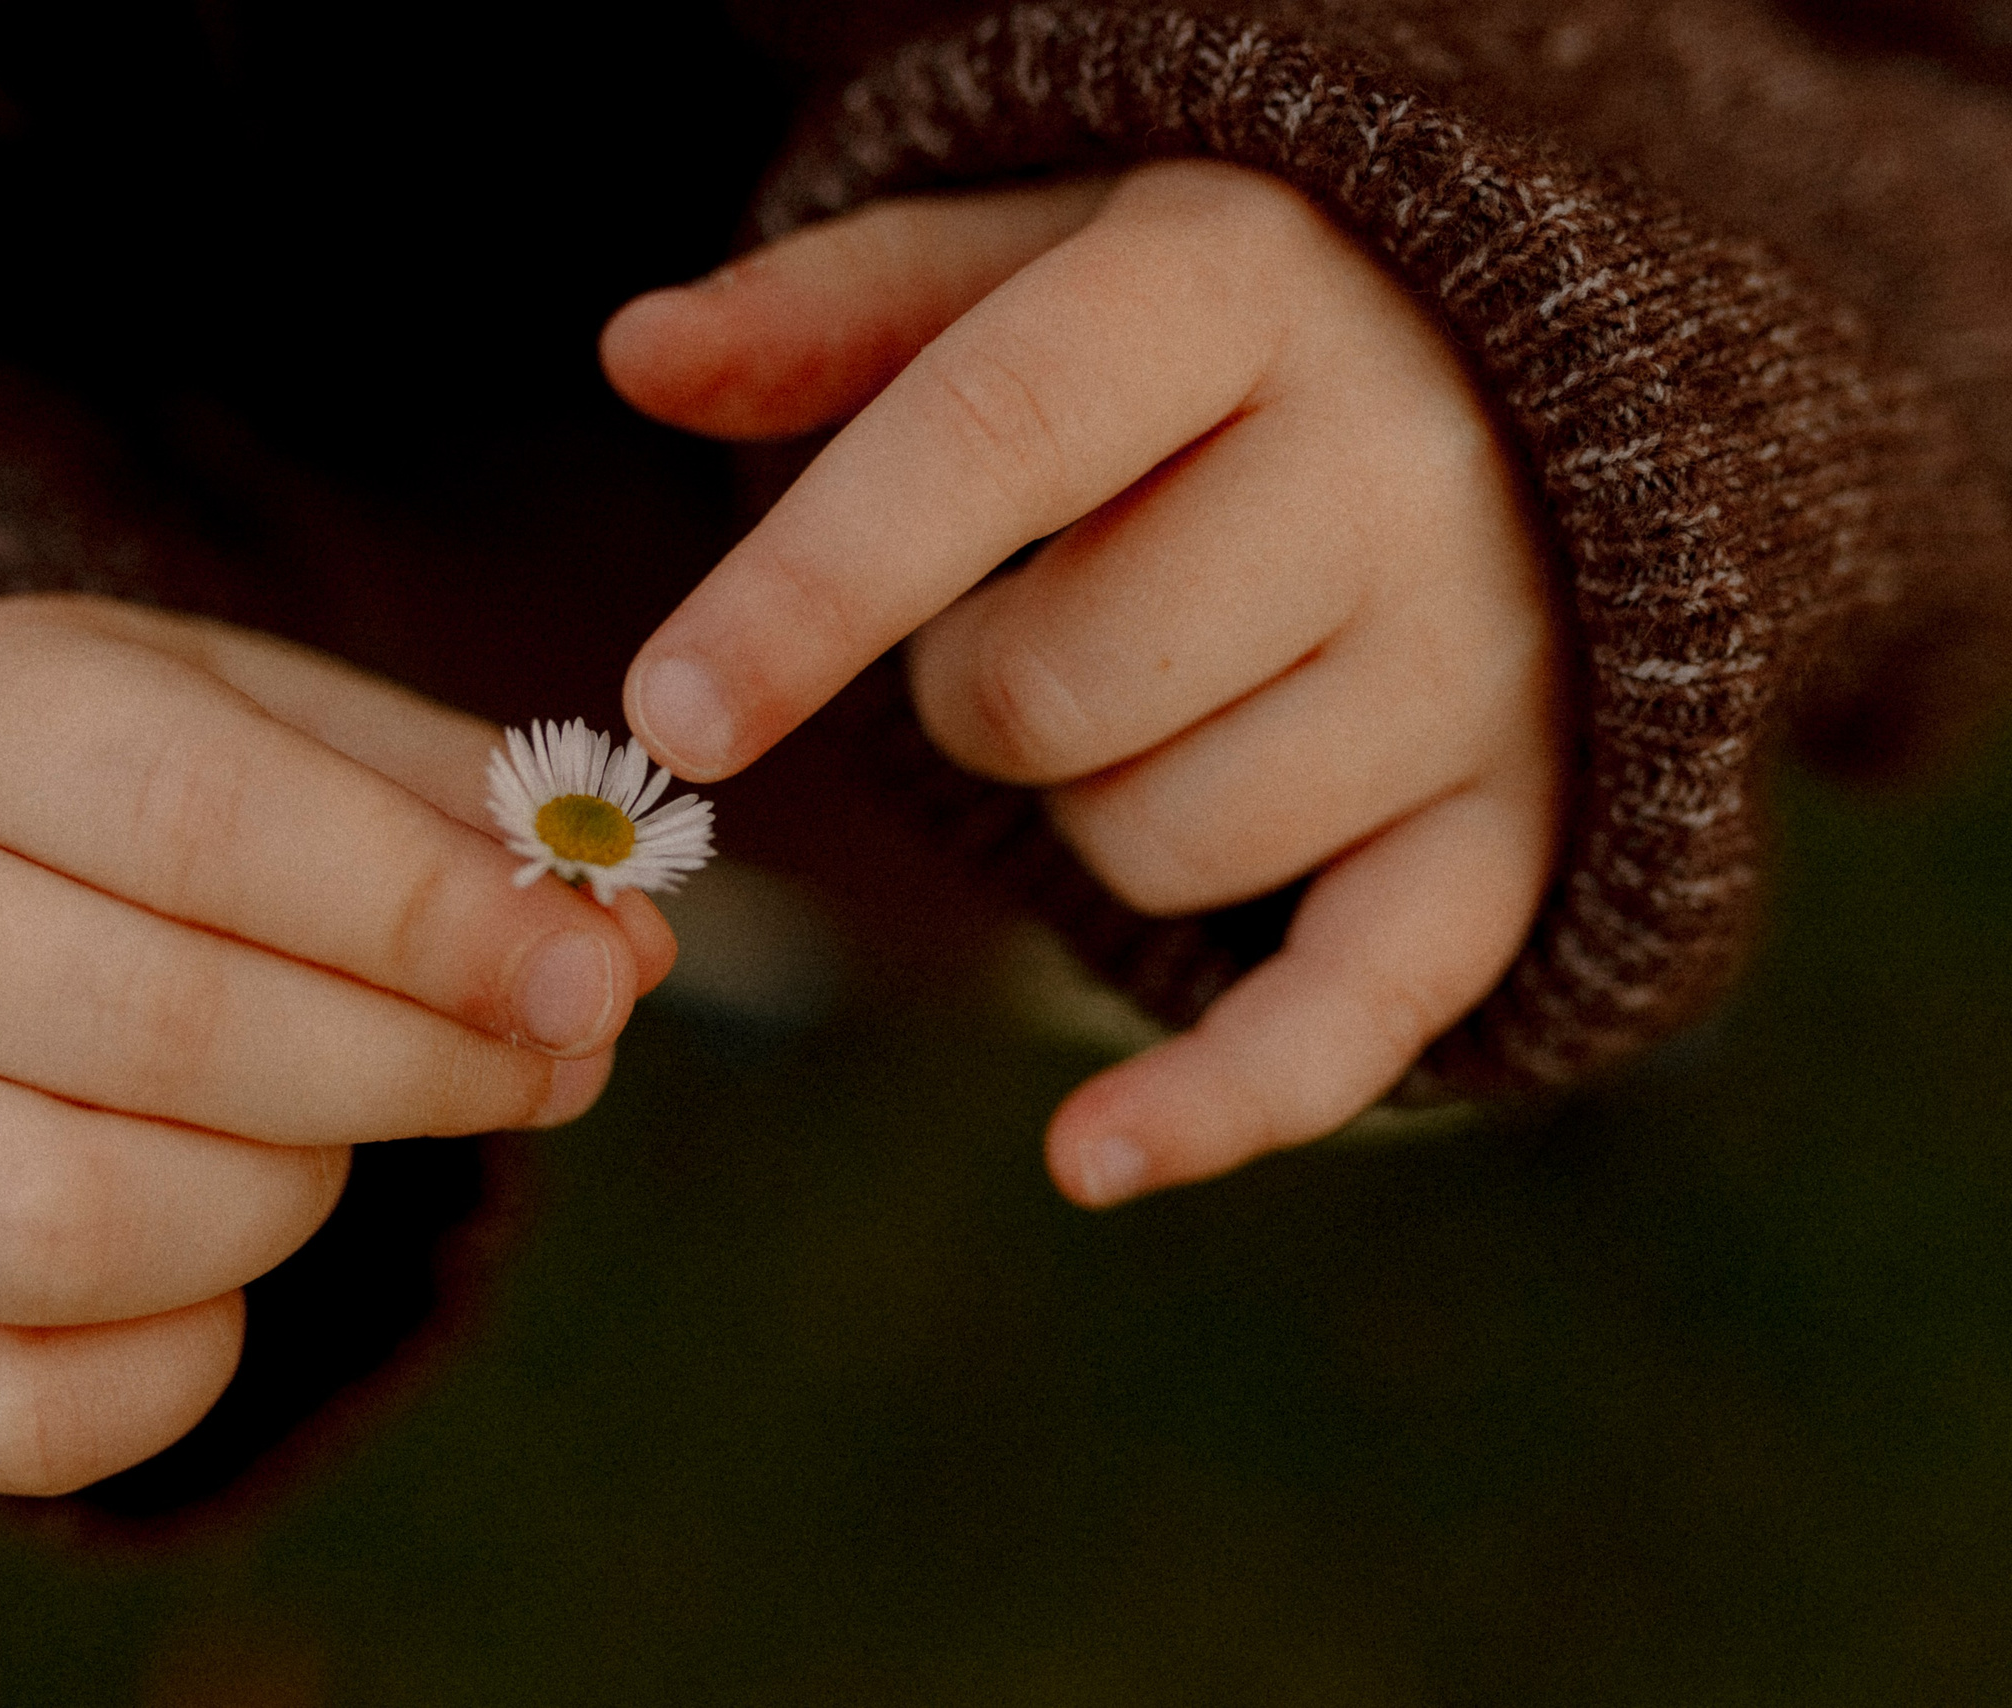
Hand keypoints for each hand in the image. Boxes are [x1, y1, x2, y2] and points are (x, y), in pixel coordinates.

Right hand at [0, 595, 673, 1493]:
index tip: (599, 972)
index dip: (423, 913)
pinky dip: (175, 1378)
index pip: (196, 818)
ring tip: (337, 1138)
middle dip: (410, 1068)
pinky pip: (11, 1415)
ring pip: (65, 1230)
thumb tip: (626, 956)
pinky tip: (234, 1280)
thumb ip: (471, 830)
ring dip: (282, 1204)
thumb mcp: (312, 739)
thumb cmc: (171, 800)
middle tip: (550, 1060)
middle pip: (150, 1028)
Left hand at [603, 161, 1562, 1204]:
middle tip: (1029, 612)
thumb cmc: (1220, 323)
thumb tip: (636, 355)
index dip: (815, 589)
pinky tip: (1090, 1158)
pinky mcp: (1522, 824)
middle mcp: (1394, 468)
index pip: (990, 439)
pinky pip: (1360, 1008)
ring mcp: (1481, 663)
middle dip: (968, 691)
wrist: (1544, 376)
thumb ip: (840, 311)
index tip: (672, 715)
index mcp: (1236, 284)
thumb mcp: (1041, 256)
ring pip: (1157, 845)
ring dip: (1085, 803)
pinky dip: (1220, 1096)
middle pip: (1053, 689)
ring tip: (1164, 679)